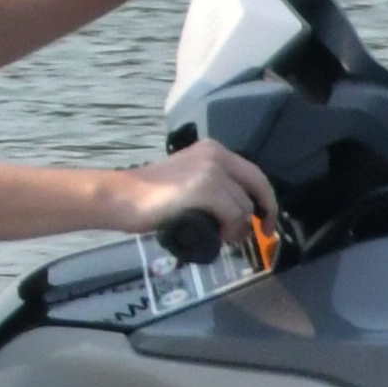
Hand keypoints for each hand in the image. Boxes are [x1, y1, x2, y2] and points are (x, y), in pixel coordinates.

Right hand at [114, 139, 276, 243]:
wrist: (121, 197)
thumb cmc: (149, 195)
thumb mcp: (188, 179)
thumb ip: (214, 186)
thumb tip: (241, 211)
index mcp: (213, 150)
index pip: (253, 173)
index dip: (265, 198)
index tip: (266, 218)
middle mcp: (215, 155)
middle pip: (256, 186)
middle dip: (265, 211)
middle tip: (264, 232)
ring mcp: (210, 171)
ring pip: (244, 206)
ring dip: (237, 227)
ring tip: (221, 236)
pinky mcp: (205, 189)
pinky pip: (233, 215)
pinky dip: (229, 230)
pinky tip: (217, 235)